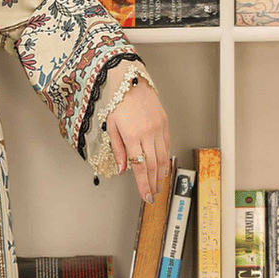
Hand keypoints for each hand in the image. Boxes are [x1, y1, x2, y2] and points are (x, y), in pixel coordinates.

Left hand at [106, 79, 170, 203]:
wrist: (131, 82)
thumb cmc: (118, 102)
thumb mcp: (111, 127)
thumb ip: (118, 150)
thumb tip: (123, 169)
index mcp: (132, 135)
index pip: (140, 166)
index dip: (143, 184)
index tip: (146, 196)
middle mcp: (148, 133)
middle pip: (153, 165)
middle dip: (153, 183)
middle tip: (152, 195)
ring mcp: (158, 128)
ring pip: (162, 157)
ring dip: (161, 174)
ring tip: (158, 185)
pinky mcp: (165, 123)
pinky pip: (167, 145)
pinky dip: (166, 159)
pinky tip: (163, 167)